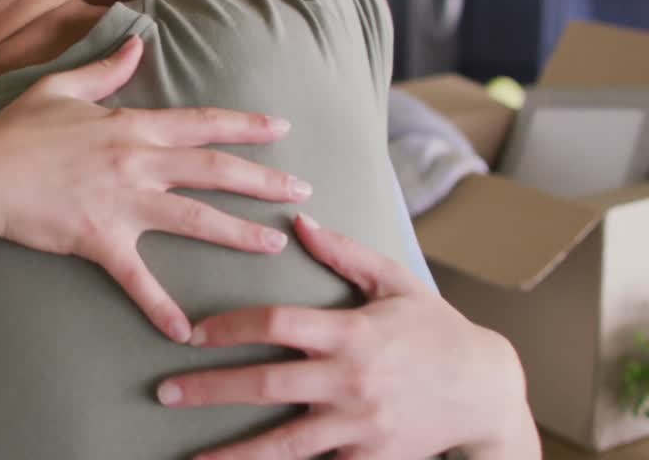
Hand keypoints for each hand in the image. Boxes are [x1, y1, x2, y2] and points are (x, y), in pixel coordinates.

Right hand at [0, 35, 311, 343]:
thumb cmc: (15, 129)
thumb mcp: (61, 88)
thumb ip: (107, 69)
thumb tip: (139, 43)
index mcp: (131, 124)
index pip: (202, 123)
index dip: (246, 126)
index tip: (282, 128)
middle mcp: (136, 161)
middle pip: (214, 170)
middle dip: (264, 180)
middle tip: (303, 191)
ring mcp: (120, 201)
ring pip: (195, 218)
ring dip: (238, 234)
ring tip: (273, 246)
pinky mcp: (98, 239)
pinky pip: (138, 278)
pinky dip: (161, 307)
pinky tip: (185, 332)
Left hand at [157, 215, 540, 458]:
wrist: (488, 393)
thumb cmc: (435, 330)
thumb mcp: (396, 283)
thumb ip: (346, 253)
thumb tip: (299, 220)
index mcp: (352, 332)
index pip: (278, 324)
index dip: (230, 327)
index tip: (193, 334)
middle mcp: (352, 380)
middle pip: (268, 385)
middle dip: (212, 389)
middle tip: (167, 392)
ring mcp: (362, 425)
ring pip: (287, 444)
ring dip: (235, 453)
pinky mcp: (372, 458)